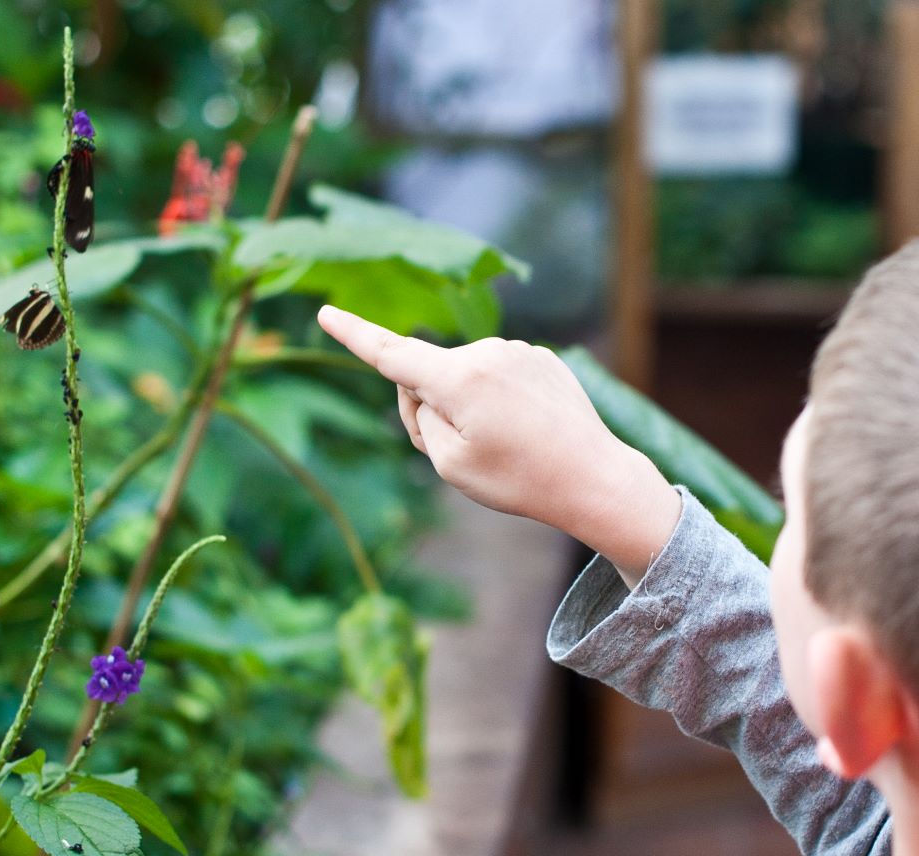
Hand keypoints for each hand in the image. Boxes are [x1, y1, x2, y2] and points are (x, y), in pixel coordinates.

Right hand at [317, 306, 680, 585]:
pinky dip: (497, 399)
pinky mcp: (541, 358)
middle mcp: (486, 352)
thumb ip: (422, 418)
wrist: (593, 478)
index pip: (390, 354)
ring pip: (464, 377)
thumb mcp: (450, 464)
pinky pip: (496, 376)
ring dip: (467, 405)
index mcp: (458, 378)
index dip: (353, 335)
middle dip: (429, 408)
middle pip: (428, 375)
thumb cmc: (519, 480)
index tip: (325, 313)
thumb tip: (424, 385)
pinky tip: (525, 429)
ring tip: (504, 445)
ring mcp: (517, 351)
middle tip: (462, 453)